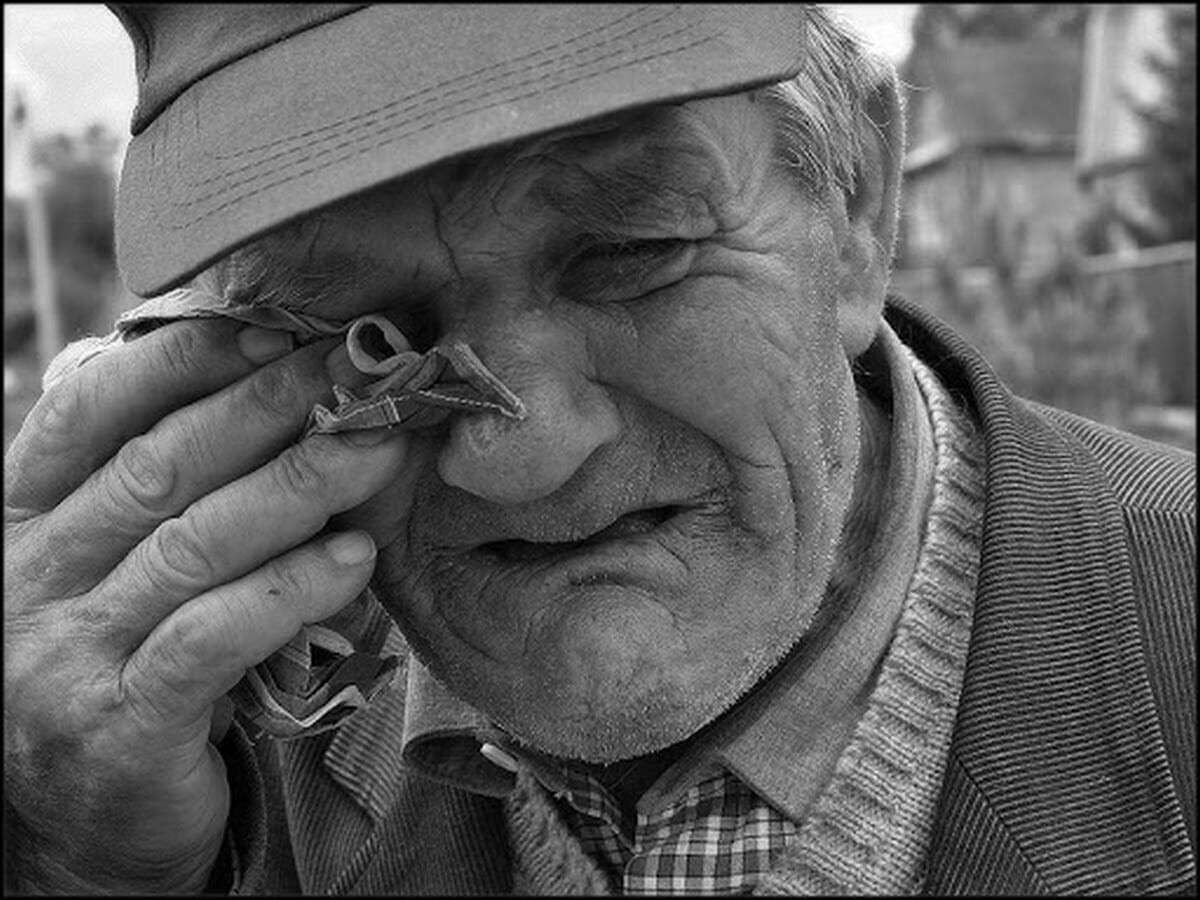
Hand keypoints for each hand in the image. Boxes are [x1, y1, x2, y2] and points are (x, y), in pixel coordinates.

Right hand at [4, 320, 407, 892]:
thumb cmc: (127, 670)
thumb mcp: (125, 574)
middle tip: (353, 373)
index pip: (87, 417)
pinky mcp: (118, 726)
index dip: (178, 364)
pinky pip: (213, 638)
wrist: (94, 826)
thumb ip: (171, 498)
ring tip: (377, 448)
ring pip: (192, 546)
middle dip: (264, 410)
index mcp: (20, 524)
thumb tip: (281, 399)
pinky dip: (290, 590)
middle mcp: (26, 582)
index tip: (269, 331)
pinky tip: (355, 559)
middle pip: (156, 471)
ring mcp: (63, 658)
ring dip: (298, 487)